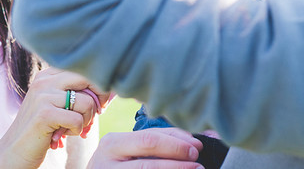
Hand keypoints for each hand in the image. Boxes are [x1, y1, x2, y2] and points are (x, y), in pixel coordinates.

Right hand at [0, 68, 100, 168]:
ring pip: (87, 102)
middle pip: (89, 80)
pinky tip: (64, 134)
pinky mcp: (44, 114)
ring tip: (72, 127)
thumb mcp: (59, 104)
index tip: (98, 104)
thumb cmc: (44, 129)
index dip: (99, 87)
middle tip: (93, 116)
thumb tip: (110, 87)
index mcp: (48, 74)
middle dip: (98, 100)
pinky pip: (78, 119)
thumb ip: (77, 91)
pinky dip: (77, 130)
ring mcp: (43, 95)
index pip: (85, 69)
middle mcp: (45, 80)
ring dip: (86, 120)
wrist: (14, 152)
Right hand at [87, 128, 202, 168]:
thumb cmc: (118, 166)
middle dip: (177, 152)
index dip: (177, 140)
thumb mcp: (129, 152)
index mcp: (112, 143)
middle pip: (148, 153)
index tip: (197, 144)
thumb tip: (193, 138)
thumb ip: (156, 142)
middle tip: (197, 157)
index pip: (150, 137)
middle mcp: (107, 160)